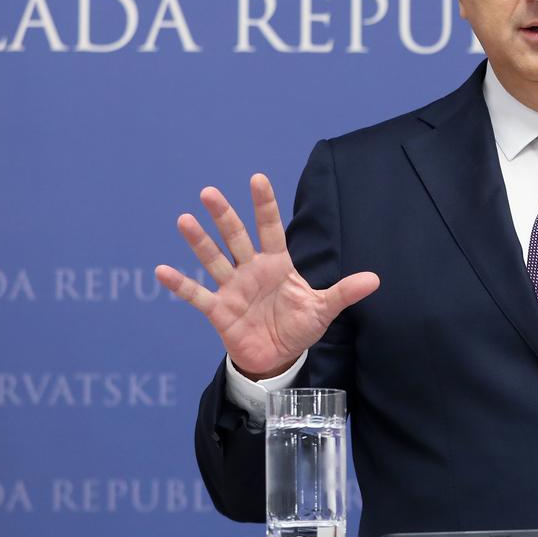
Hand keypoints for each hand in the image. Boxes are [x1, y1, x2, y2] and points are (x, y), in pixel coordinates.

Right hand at [154, 173, 378, 379]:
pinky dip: (181, 284)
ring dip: (199, 241)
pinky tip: (162, 270)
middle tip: (210, 192)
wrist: (277, 358)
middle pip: (237, 238)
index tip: (257, 178)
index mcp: (278, 264)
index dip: (265, 205)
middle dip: (224, 215)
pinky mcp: (219, 311)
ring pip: (214, 260)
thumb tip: (375, 280)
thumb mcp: (323, 309)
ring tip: (185, 220)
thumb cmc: (299, 326)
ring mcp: (233, 289)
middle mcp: (252, 270)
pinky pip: (197, 295)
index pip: (271, 229)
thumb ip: (344, 292)